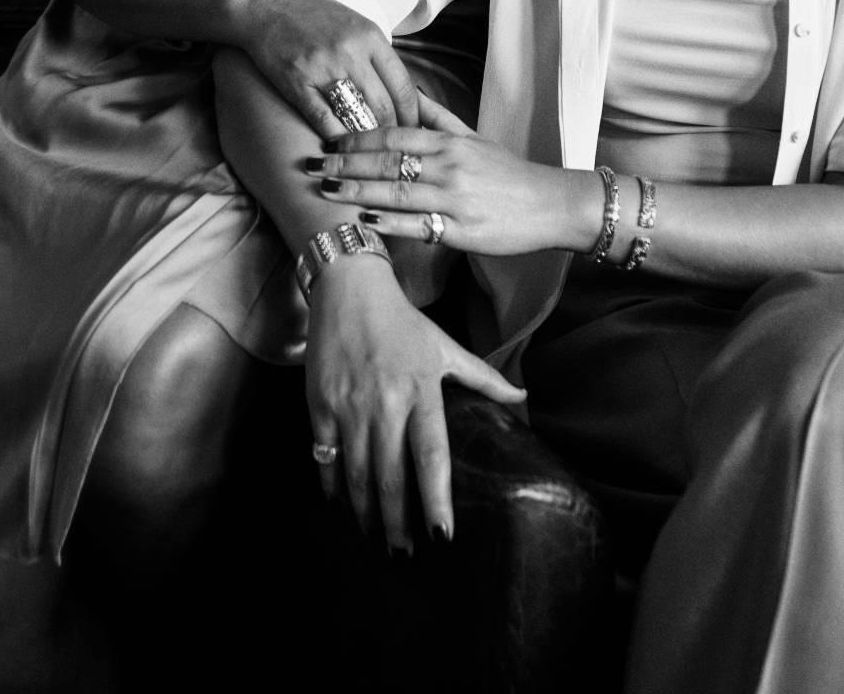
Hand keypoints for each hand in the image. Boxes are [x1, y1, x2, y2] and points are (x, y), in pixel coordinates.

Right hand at [238, 0, 419, 137]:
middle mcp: (351, 52)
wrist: (266, 4)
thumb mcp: (355, 25)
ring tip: (373, 155)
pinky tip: (341, 149)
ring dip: (367, 141)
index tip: (415, 132)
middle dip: (394, 134)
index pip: (403, 86)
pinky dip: (336, 138)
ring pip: (357, 116)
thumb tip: (400, 94)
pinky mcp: (296, 83)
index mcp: (371, 37)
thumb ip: (377, 56)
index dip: (413, 116)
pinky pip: (323, 119)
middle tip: (396, 152)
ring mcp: (323, 68)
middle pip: (384, 106)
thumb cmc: (313, 16)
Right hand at [306, 255, 522, 550]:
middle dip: (398, 523)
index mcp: (421, 389)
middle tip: (406, 556)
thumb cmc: (402, 322)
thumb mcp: (444, 345)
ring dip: (367, 514)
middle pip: (391, 475)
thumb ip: (483, 377)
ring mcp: (349, 406)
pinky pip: (326, 459)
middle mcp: (384, 402)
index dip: (436, 498)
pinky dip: (333, 488)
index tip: (442, 537)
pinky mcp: (320, 406)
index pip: (432, 454)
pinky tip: (343, 509)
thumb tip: (523, 399)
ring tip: (378, 542)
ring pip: (357, 474)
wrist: (348, 288)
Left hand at [311, 97, 598, 257]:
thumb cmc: (506, 172)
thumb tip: (406, 93)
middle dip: (346, 164)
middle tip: (311, 166)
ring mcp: (454, 198)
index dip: (358, 138)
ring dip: (357, 192)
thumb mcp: (473, 137)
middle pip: (388, 161)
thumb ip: (436, 117)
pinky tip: (365, 221)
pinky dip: (390, 223)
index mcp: (449, 142)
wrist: (548, 204)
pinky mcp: (461, 229)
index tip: (328, 140)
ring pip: (397, 191)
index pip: (394, 134)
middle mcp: (448, 166)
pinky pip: (419, 225)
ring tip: (326, 192)